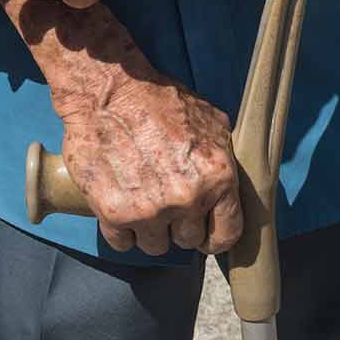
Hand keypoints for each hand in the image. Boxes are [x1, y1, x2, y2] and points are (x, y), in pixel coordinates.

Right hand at [54, 70, 243, 255]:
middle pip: (189, 241)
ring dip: (151, 231)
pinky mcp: (114, 213)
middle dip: (180, 226)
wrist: (109, 93)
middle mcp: (187, 199)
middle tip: (168, 205)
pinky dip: (122, 231)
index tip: (206, 233)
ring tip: (144, 204)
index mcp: (218, 177)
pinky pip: (123, 243)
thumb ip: (224, 158)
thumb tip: (230, 184)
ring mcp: (150, 210)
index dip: (215, 236)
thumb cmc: (161, 101)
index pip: (227, 234)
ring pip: (156, 246)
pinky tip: (122, 209)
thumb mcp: (212, 121)